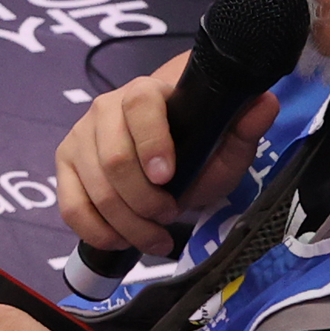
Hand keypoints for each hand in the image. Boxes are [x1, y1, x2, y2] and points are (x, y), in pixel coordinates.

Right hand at [53, 53, 278, 255]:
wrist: (167, 156)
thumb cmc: (196, 148)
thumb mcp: (226, 144)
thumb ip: (244, 127)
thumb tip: (264, 104)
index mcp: (145, 92)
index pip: (139, 105)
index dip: (152, 142)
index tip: (168, 177)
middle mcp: (104, 109)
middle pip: (113, 158)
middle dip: (144, 200)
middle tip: (170, 215)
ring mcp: (80, 138)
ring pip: (94, 189)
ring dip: (128, 223)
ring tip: (155, 236)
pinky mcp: (65, 167)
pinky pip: (72, 207)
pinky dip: (98, 231)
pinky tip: (122, 238)